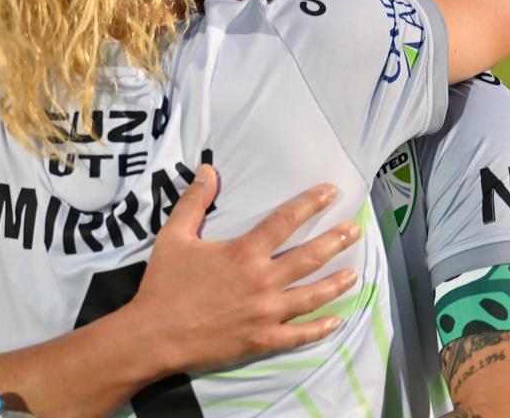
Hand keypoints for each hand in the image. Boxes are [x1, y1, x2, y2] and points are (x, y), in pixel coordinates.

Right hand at [130, 165, 359, 374]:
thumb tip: (209, 170)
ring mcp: (266, 313)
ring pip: (312, 296)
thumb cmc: (164, 283)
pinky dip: (320, 328)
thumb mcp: (174, 235)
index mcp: (244, 253)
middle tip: (354, 229)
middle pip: (309, 257)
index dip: (310, 204)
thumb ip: (194, 201)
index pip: (285, 221)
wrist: (154, 335)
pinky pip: (300, 335)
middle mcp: (262, 281)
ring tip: (354, 273)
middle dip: (335, 240)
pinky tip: (336, 321)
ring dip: (336, 283)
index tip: (331, 192)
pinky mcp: (263, 340)